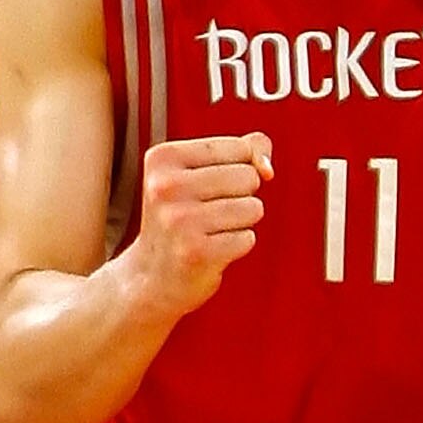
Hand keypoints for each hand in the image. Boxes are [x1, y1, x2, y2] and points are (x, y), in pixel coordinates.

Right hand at [128, 134, 273, 314]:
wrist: (155, 275)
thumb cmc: (184, 216)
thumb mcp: (203, 170)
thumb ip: (247, 149)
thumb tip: (267, 168)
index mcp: (163, 157)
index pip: (240, 147)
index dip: (238, 169)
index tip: (208, 186)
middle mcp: (166, 186)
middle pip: (249, 176)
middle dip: (241, 195)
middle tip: (208, 212)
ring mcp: (179, 220)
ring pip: (253, 207)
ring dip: (241, 222)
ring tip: (211, 230)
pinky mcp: (195, 252)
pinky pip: (248, 238)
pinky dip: (238, 245)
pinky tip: (212, 249)